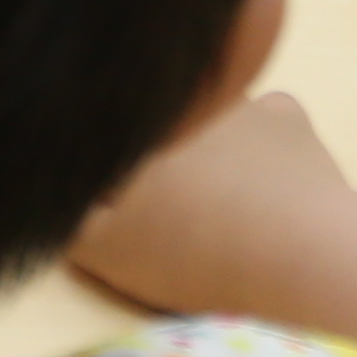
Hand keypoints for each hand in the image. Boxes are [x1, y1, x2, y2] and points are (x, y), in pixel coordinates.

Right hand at [71, 91, 351, 310]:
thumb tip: (62, 186)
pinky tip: (269, 191)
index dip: (112, 183)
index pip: (110, 143)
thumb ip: (70, 213)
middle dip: (161, 160)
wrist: (295, 254)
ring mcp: (238, 101)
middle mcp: (182, 101)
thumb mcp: (103, 250)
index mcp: (134, 131)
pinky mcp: (289, 117)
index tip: (127, 213)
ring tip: (224, 209)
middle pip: (161, 130)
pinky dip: (264, 150)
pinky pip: (267, 124)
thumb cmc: (190, 256)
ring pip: (212, 119)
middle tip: (177, 217)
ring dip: (212, 150)